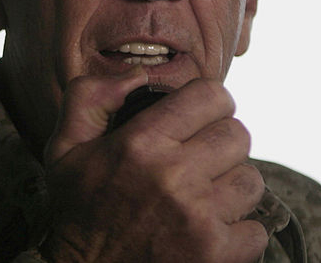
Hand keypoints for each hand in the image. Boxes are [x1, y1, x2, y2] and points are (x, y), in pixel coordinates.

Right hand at [42, 67, 267, 261]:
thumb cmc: (79, 207)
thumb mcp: (65, 144)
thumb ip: (91, 95)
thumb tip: (138, 75)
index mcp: (141, 143)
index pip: (211, 96)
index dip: (210, 99)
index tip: (201, 112)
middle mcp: (174, 177)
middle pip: (237, 134)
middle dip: (221, 138)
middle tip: (201, 151)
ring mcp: (198, 219)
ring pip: (251, 179)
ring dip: (231, 182)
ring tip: (206, 189)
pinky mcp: (214, 255)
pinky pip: (255, 228)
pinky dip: (238, 227)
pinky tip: (210, 224)